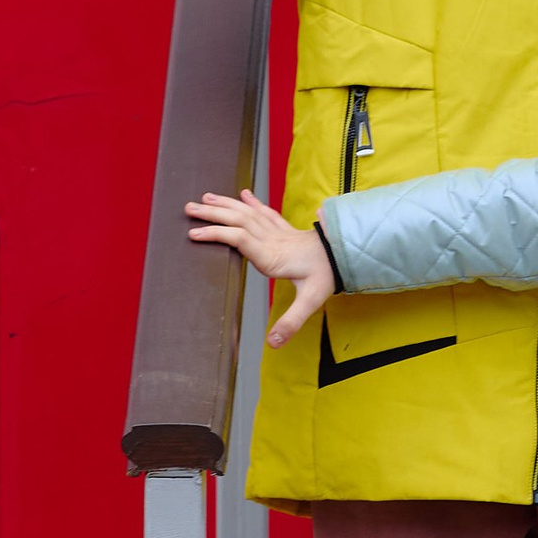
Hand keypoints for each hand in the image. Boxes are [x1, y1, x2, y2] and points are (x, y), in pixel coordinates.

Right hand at [187, 191, 335, 343]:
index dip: (216, 234)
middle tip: (189, 208)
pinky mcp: (286, 230)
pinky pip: (267, 212)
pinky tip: (244, 193)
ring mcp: (279, 232)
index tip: (194, 234)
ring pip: (249, 213)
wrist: (348, 254)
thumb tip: (272, 344)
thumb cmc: (328, 276)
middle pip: (239, 220)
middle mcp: (273, 240)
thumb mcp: (311, 301)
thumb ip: (291, 322)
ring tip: (206, 197)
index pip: (239, 239)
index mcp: (273, 256)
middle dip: (213, 213)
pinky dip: (253, 202)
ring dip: (227, 204)